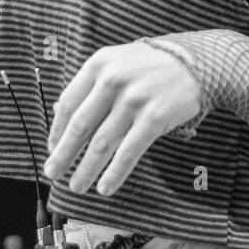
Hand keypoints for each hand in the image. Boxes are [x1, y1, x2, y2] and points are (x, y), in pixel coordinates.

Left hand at [43, 41, 201, 195]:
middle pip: (80, 126)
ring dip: (86, 169)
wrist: (196, 62)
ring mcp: (134, 99)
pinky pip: (129, 152)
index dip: (57, 131)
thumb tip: (58, 113)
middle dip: (63, 154)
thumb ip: (90, 85)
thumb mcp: (116, 62)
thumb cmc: (150, 65)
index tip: (51, 148)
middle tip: (53, 172)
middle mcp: (113, 80)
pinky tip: (105, 187)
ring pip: (102, 143)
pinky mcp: (154, 117)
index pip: (68, 103)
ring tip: (78, 186)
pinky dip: (115, 173)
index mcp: (99, 65)